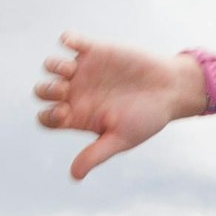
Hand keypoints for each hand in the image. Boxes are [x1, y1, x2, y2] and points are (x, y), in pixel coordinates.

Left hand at [33, 34, 193, 179]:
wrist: (172, 90)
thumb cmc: (148, 118)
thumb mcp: (122, 138)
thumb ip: (96, 154)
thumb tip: (74, 176)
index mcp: (80, 116)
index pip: (47, 118)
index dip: (48, 115)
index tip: (65, 113)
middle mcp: (77, 93)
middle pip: (43, 91)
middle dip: (47, 90)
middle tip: (64, 91)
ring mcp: (85, 71)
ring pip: (52, 65)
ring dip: (54, 66)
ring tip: (70, 70)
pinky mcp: (96, 50)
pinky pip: (72, 40)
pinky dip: (69, 38)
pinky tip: (74, 44)